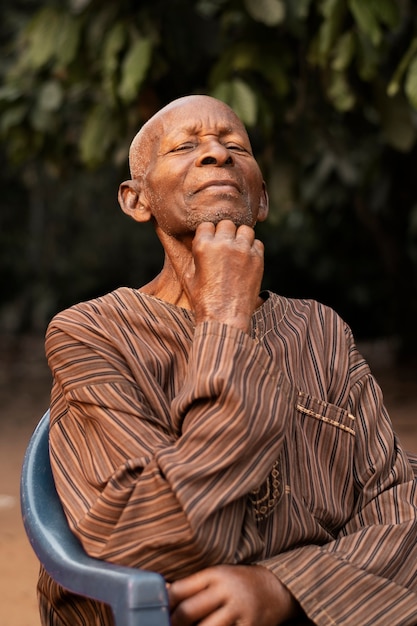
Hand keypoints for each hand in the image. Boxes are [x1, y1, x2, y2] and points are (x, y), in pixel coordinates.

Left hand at [168, 564, 301, 625]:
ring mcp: (239, 611)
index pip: (181, 589)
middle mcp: (226, 591)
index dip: (165, 603)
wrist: (278, 588)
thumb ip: (193, 585)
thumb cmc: (239, 582)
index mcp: (215, 575)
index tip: (156, 611)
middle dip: (174, 623)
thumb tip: (163, 592)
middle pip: (189, 611)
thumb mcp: (218, 575)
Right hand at [183, 220, 263, 332]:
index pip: (207, 225)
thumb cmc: (203, 300)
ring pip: (245, 230)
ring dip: (241, 237)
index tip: (210, 241)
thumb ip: (194, 256)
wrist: (225, 319)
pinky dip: (252, 249)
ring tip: (237, 250)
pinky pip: (257, 244)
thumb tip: (197, 243)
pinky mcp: (257, 259)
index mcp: (203, 246)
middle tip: (224, 245)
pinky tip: (246, 259)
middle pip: (227, 224)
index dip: (208, 233)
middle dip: (225, 233)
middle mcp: (224, 244)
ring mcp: (243, 251)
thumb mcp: (189, 276)